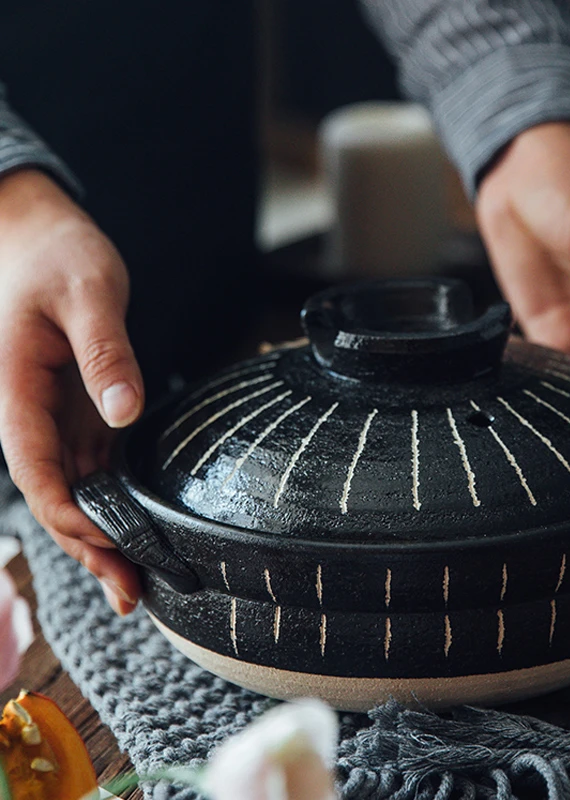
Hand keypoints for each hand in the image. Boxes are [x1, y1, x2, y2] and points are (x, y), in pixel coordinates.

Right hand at [0, 170, 144, 612]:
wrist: (39, 234)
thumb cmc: (57, 254)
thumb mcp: (88, 292)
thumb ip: (106, 352)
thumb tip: (123, 412)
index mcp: (17, 392)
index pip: (36, 470)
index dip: (70, 518)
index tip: (110, 550)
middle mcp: (30, 413)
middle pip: (55, 495)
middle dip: (89, 548)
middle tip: (132, 594)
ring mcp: (52, 415)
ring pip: (73, 489)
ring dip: (102, 534)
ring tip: (138, 579)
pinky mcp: (77, 410)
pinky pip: (89, 466)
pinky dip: (110, 501)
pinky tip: (132, 528)